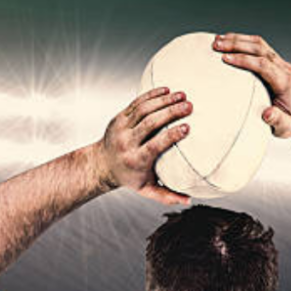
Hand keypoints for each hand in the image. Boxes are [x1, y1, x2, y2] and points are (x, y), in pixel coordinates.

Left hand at [96, 87, 192, 204]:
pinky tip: (167, 90)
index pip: (154, 144)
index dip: (170, 135)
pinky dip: (152, 95)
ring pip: (143, 109)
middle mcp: (127, 142)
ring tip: (182, 95)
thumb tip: (188, 200)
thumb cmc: (129, 177)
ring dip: (164, 100)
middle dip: (171, 112)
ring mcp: (121, 127)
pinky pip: (136, 102)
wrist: (101, 164)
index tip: (187, 128)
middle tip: (189, 106)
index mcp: (136, 159)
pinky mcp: (120, 117)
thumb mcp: (146, 190)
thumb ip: (167, 196)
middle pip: (150, 122)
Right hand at [214, 33, 290, 138]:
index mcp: (285, 81)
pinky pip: (259, 47)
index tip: (226, 59)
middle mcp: (284, 69)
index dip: (244, 60)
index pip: (263, 65)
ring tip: (218, 40)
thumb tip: (267, 114)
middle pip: (260, 49)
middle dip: (237, 44)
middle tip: (217, 45)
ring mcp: (280, 64)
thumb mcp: (286, 127)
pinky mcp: (275, 63)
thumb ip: (277, 120)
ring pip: (259, 44)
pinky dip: (244, 42)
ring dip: (238, 40)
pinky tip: (230, 42)